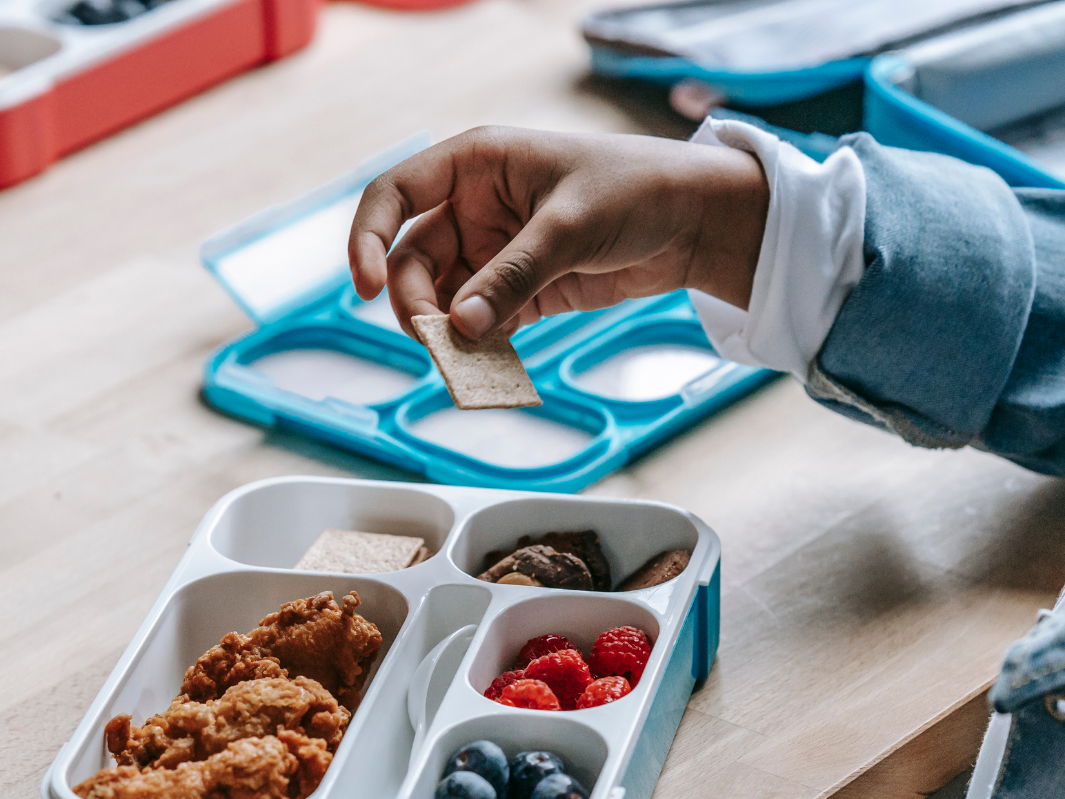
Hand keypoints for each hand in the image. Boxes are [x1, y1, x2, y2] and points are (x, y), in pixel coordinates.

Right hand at [347, 126, 768, 338]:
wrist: (696, 221)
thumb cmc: (636, 191)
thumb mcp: (570, 227)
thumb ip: (513, 276)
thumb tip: (463, 326)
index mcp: (475, 164)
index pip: (394, 194)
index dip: (368, 238)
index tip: (368, 286)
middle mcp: (474, 207)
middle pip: (413, 260)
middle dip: (417, 302)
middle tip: (438, 340)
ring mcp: (494, 252)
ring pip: (443, 299)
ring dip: (448, 333)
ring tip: (466, 363)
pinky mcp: (519, 292)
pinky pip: (481, 324)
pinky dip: (480, 348)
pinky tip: (490, 369)